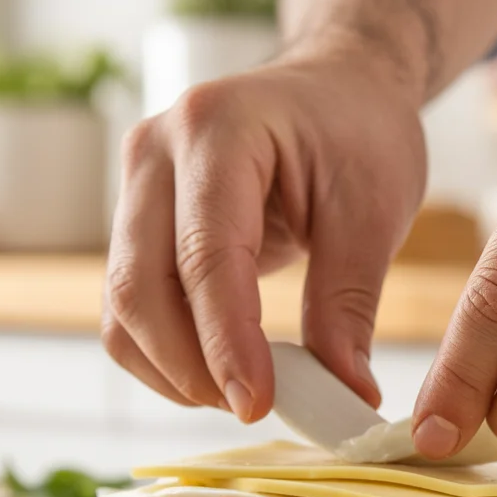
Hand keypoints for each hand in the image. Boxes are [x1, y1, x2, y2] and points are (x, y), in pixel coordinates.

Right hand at [103, 51, 427, 419]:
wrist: (335, 88)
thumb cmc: (360, 133)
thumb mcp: (375, 211)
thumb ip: (349, 305)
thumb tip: (345, 397)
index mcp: (217, 129)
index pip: (206, 256)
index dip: (226, 342)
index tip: (258, 405)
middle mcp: (154, 152)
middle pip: (140, 287)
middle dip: (191, 367)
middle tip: (255, 409)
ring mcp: (135, 186)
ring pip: (122, 306)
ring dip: (172, 369)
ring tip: (245, 393)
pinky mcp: (136, 222)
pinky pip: (128, 306)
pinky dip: (164, 354)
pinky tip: (219, 372)